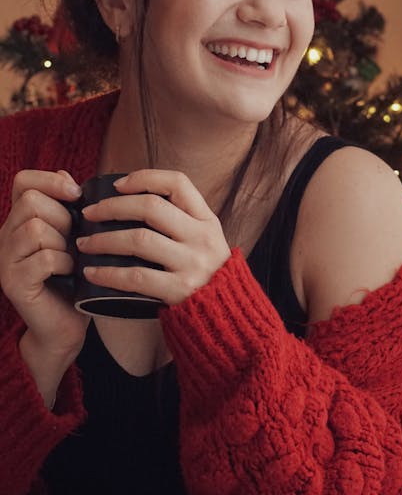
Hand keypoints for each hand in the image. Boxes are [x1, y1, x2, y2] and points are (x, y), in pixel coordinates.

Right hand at [0, 169, 89, 358]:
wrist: (65, 325)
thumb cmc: (74, 277)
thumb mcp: (74, 235)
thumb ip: (68, 206)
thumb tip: (67, 177)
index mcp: (21, 219)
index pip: (23, 180)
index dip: (50, 180)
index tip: (76, 195)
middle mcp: (6, 235)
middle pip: (31, 201)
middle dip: (62, 217)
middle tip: (74, 239)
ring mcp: (5, 259)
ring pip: (36, 228)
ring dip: (63, 242)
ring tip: (70, 258)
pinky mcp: (13, 282)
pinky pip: (43, 258)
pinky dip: (64, 263)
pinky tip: (69, 273)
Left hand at [78, 170, 231, 305]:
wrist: (224, 317)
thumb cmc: (204, 275)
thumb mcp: (204, 241)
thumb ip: (179, 221)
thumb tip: (131, 198)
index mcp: (207, 220)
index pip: (177, 183)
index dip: (145, 178)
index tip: (117, 185)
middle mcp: (202, 237)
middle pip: (151, 207)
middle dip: (112, 206)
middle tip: (89, 213)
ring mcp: (193, 263)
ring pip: (139, 239)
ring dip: (104, 239)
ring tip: (84, 244)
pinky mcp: (180, 290)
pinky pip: (136, 276)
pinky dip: (109, 273)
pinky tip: (92, 272)